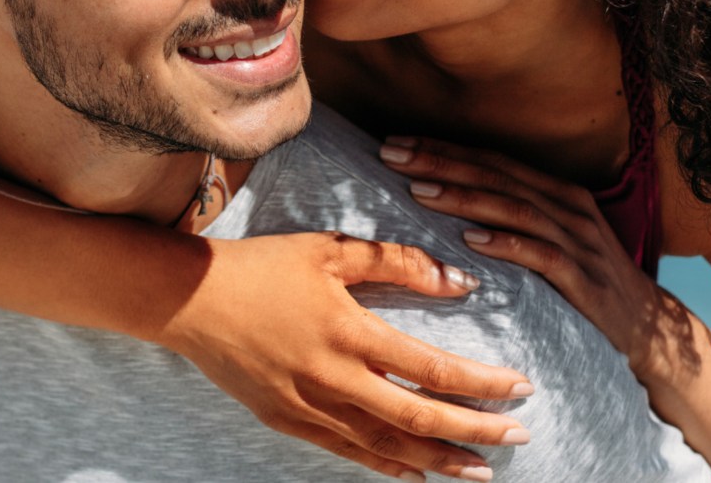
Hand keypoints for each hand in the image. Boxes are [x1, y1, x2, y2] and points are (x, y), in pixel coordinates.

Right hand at [159, 231, 534, 481]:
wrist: (189, 299)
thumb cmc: (263, 266)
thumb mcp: (331, 249)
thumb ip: (398, 262)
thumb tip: (459, 281)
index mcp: (349, 330)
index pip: (432, 368)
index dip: (482, 383)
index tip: (521, 388)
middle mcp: (332, 377)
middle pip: (418, 418)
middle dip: (476, 432)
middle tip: (520, 438)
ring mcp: (307, 406)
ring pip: (386, 447)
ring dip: (438, 460)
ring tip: (480, 471)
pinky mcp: (285, 420)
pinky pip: (346, 452)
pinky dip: (386, 466)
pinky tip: (416, 472)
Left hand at [380, 137, 672, 378]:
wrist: (649, 331)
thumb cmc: (583, 282)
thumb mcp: (549, 240)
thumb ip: (508, 217)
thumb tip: (443, 200)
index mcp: (556, 191)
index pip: (491, 160)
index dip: (443, 148)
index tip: (395, 141)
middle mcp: (567, 207)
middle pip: (496, 174)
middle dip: (440, 162)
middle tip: (390, 154)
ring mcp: (578, 240)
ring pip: (514, 207)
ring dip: (464, 198)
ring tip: (418, 191)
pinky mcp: (584, 278)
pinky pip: (540, 255)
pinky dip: (505, 244)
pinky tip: (470, 241)